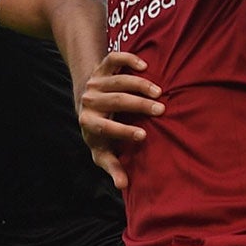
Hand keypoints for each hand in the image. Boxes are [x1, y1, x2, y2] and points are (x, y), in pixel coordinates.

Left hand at [79, 51, 163, 191]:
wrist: (85, 104)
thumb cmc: (98, 133)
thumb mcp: (102, 151)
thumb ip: (112, 166)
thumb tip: (123, 185)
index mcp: (88, 122)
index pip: (105, 127)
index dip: (123, 131)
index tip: (143, 135)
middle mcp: (90, 100)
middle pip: (116, 100)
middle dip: (139, 105)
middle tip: (160, 109)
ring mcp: (96, 82)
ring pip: (118, 80)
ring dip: (140, 84)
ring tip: (159, 91)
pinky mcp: (101, 68)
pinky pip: (113, 59)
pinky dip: (127, 59)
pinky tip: (144, 66)